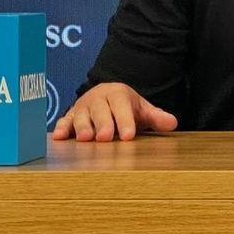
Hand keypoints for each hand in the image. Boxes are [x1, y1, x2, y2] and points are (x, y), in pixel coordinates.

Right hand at [51, 82, 178, 141]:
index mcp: (118, 94)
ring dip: (82, 127)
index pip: (122, 106)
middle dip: (103, 124)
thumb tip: (173, 123)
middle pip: (100, 111)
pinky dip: (61, 128)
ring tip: (85, 139)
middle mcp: (98, 99)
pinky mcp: (70, 116)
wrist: (105, 96)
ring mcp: (83, 107)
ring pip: (81, 116)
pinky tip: (59, 137)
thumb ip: (156, 117)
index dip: (125, 120)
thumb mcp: (141, 110)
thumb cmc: (125, 107)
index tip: (128, 136)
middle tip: (105, 137)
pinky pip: (64, 121)